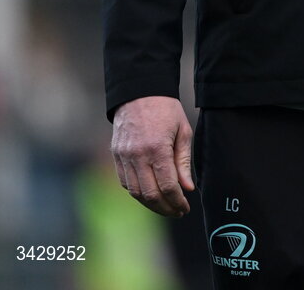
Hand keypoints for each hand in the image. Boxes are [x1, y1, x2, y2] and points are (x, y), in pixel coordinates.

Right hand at [111, 95, 193, 216]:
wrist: (139, 91)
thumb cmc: (166, 109)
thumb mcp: (182, 131)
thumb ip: (183, 161)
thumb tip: (188, 188)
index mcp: (158, 148)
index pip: (168, 186)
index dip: (177, 201)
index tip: (185, 207)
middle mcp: (138, 155)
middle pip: (150, 195)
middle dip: (165, 208)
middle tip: (177, 212)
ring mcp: (124, 156)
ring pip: (135, 192)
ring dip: (150, 204)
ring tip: (165, 206)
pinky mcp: (116, 155)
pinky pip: (125, 182)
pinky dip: (137, 193)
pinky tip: (149, 194)